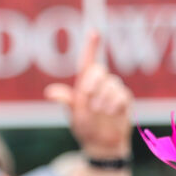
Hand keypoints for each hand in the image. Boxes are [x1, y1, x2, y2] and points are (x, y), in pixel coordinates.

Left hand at [44, 30, 133, 158]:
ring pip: (111, 84)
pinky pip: (122, 95)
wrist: (101, 143)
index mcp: (84, 84)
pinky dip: (114, 105)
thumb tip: (49, 92)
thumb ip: (66, 101)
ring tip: (98, 111)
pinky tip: (110, 113)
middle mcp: (100, 84)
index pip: (87, 61)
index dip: (91, 46)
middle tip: (87, 100)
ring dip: (102, 99)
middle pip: (99, 70)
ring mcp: (114, 90)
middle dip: (92, 84)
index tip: (94, 32)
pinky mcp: (126, 99)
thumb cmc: (85, 126)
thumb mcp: (73, 115)